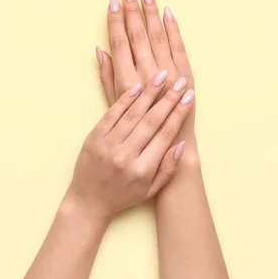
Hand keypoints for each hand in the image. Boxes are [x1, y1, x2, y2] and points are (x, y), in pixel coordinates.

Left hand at [65, 71, 194, 220]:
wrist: (88, 202)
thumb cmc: (122, 196)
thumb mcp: (151, 190)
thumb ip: (168, 169)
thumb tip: (181, 144)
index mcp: (142, 170)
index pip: (165, 135)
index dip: (178, 114)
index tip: (189, 97)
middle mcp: (125, 156)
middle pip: (151, 121)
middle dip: (168, 99)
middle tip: (181, 81)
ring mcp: (107, 145)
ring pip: (132, 114)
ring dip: (148, 93)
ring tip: (162, 76)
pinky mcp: (93, 138)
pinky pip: (112, 114)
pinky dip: (125, 100)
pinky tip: (137, 87)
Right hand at [95, 0, 195, 144]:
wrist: (173, 145)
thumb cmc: (140, 130)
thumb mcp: (116, 108)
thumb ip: (108, 79)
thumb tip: (100, 51)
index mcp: (128, 83)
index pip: (120, 44)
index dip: (115, 21)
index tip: (112, 2)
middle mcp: (149, 76)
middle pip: (138, 36)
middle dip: (133, 11)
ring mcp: (170, 74)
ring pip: (158, 36)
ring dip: (151, 13)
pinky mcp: (187, 75)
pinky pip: (179, 46)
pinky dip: (173, 28)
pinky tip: (167, 13)